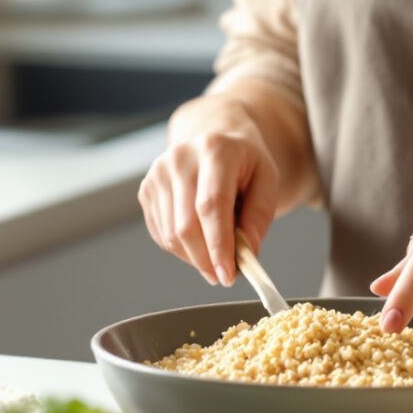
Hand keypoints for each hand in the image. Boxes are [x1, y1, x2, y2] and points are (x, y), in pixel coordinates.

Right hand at [140, 97, 282, 285]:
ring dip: (195, 258)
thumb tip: (247, 252)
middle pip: (187, 225)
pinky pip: (161, 234)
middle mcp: (179, 158)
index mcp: (214, 149)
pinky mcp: (146, 189)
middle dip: (206, 259)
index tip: (228, 275)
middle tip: (224, 276)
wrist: (214, 137)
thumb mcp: (266, 178)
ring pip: (171, 235)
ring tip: (216, 255)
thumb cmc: (244, 161)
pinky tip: (199, 241)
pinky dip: (182, 249)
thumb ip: (259, 215)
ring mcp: (158, 173)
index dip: (218, 244)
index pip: (211, 205)